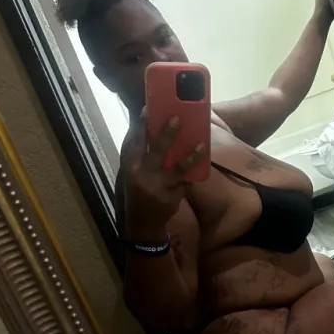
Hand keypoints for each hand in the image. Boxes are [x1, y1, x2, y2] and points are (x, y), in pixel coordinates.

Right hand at [122, 111, 204, 239]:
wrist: (142, 224)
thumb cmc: (136, 192)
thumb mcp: (131, 173)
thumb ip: (137, 154)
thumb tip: (143, 127)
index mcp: (131, 168)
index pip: (135, 143)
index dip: (141, 125)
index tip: (148, 108)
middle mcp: (144, 176)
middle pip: (157, 151)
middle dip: (167, 134)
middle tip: (178, 118)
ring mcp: (159, 188)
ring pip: (177, 169)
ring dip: (191, 156)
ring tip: (202, 145)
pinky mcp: (172, 198)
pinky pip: (186, 183)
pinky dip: (193, 175)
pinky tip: (202, 168)